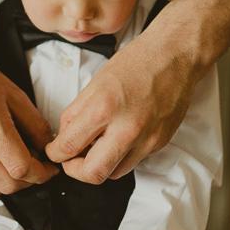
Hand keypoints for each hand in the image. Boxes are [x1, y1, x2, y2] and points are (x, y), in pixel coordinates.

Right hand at [0, 43, 56, 196]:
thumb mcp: (15, 95)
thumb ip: (35, 125)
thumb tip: (47, 147)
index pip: (21, 168)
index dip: (42, 173)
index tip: (49, 168)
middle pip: (8, 185)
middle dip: (30, 181)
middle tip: (38, 167)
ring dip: (11, 183)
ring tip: (18, 165)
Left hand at [47, 27, 197, 182]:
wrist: (175, 56)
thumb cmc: (138, 62)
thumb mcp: (96, 82)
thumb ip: (76, 112)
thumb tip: (64, 136)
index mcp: (104, 108)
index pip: (69, 146)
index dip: (55, 153)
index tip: (55, 151)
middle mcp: (127, 128)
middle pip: (92, 174)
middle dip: (75, 171)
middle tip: (71, 159)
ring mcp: (147, 139)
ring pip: (114, 173)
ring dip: (99, 165)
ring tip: (96, 146)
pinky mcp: (160, 142)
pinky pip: (133, 161)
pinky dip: (120, 156)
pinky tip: (118, 137)